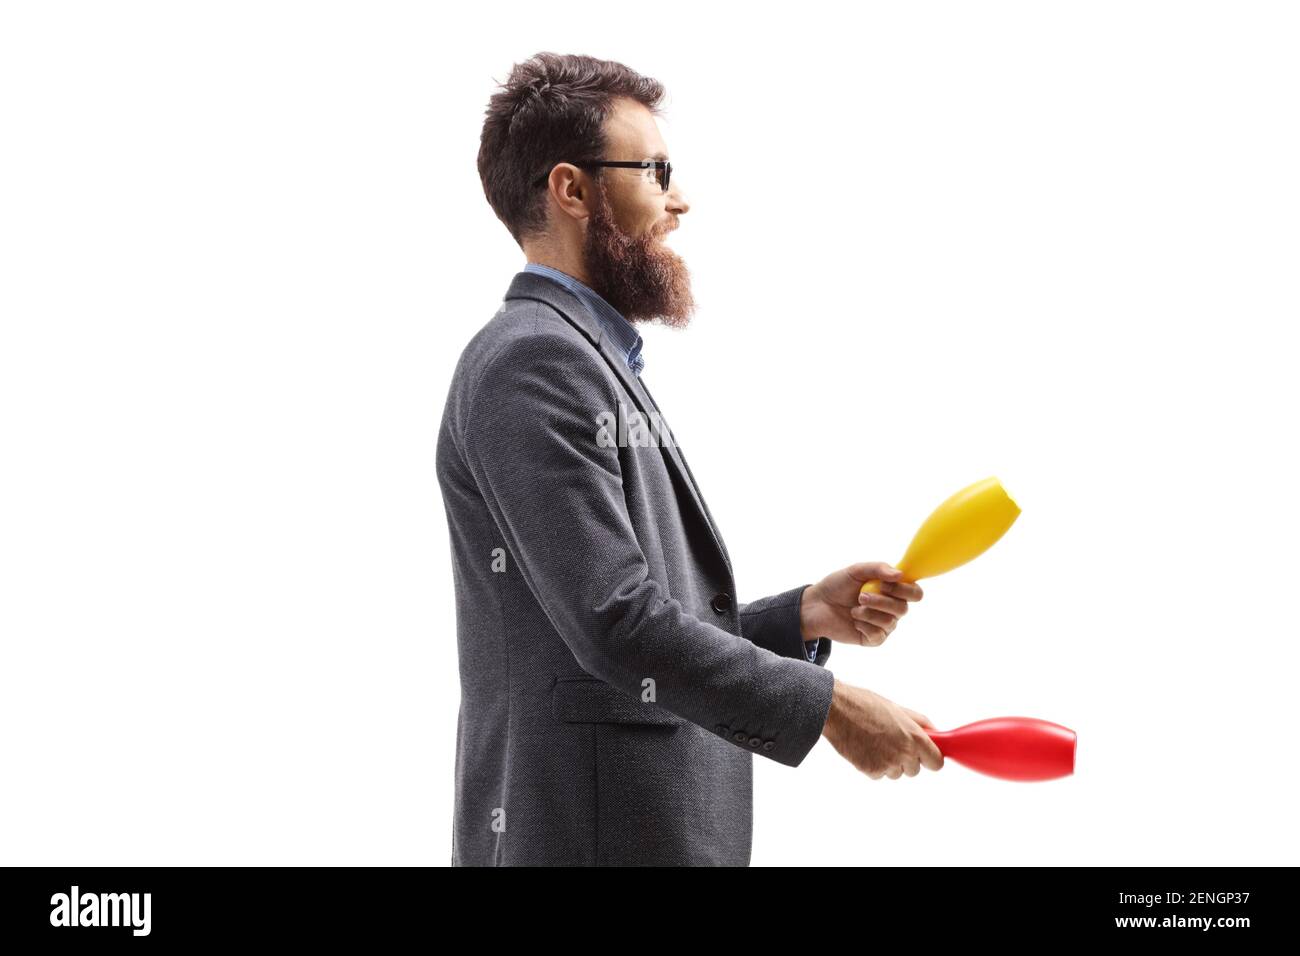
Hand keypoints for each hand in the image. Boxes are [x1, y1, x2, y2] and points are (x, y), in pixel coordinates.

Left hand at [799, 561, 923, 646]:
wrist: (817, 605)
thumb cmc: (837, 585)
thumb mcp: (856, 571)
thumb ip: (878, 568)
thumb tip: (900, 574)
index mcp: (893, 590)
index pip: (915, 593)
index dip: (904, 589)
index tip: (885, 584)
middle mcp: (892, 608)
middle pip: (904, 609)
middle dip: (882, 601)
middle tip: (862, 596)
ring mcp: (883, 625)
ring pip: (890, 622)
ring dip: (869, 613)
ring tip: (854, 609)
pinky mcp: (873, 639)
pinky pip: (878, 635)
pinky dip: (864, 625)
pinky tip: (854, 620)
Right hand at [821, 679, 943, 778]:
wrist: (836, 710)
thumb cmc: (864, 705)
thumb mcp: (897, 708)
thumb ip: (919, 723)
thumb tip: (934, 733)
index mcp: (914, 737)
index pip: (936, 763)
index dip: (929, 758)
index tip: (924, 755)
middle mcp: (904, 753)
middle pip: (915, 770)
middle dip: (906, 759)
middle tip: (891, 741)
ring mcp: (887, 764)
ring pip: (896, 773)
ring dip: (889, 763)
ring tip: (874, 742)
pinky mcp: (871, 771)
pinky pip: (879, 775)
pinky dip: (873, 765)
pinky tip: (865, 748)